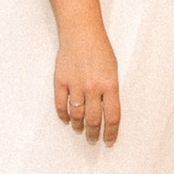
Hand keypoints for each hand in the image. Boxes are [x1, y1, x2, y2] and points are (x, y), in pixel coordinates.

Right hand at [54, 28, 120, 145]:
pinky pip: (61, 105)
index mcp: (110, 84)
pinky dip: (63, 115)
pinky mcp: (61, 81)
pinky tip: (67, 119)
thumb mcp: (113, 70)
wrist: (80, 31)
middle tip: (92, 139)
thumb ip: (110, 91)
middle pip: (93, 120)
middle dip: (93, 134)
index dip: (111, 133)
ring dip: (78, 126)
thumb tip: (106, 112)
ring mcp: (75, 85)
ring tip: (80, 129)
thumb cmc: (99, 49)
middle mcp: (93, 87)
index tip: (109, 141)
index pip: (112, 117)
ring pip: (77, 115)